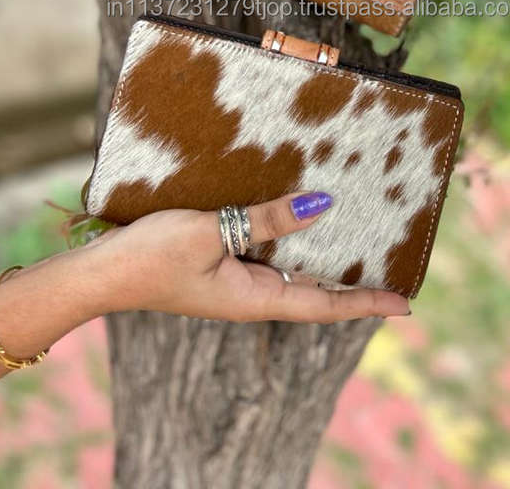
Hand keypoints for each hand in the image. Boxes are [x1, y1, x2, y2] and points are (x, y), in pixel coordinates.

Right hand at [94, 191, 409, 321]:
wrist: (102, 271)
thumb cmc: (151, 256)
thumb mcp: (212, 232)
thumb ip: (266, 219)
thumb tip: (320, 204)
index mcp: (256, 298)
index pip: (325, 304)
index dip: (367, 303)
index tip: (406, 303)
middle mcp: (253, 294)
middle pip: (317, 291)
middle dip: (356, 285)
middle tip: (394, 268)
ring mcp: (237, 281)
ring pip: (295, 272)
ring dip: (328, 262)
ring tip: (363, 244)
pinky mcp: (222, 264)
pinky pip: (270, 256)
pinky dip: (295, 243)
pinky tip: (303, 220)